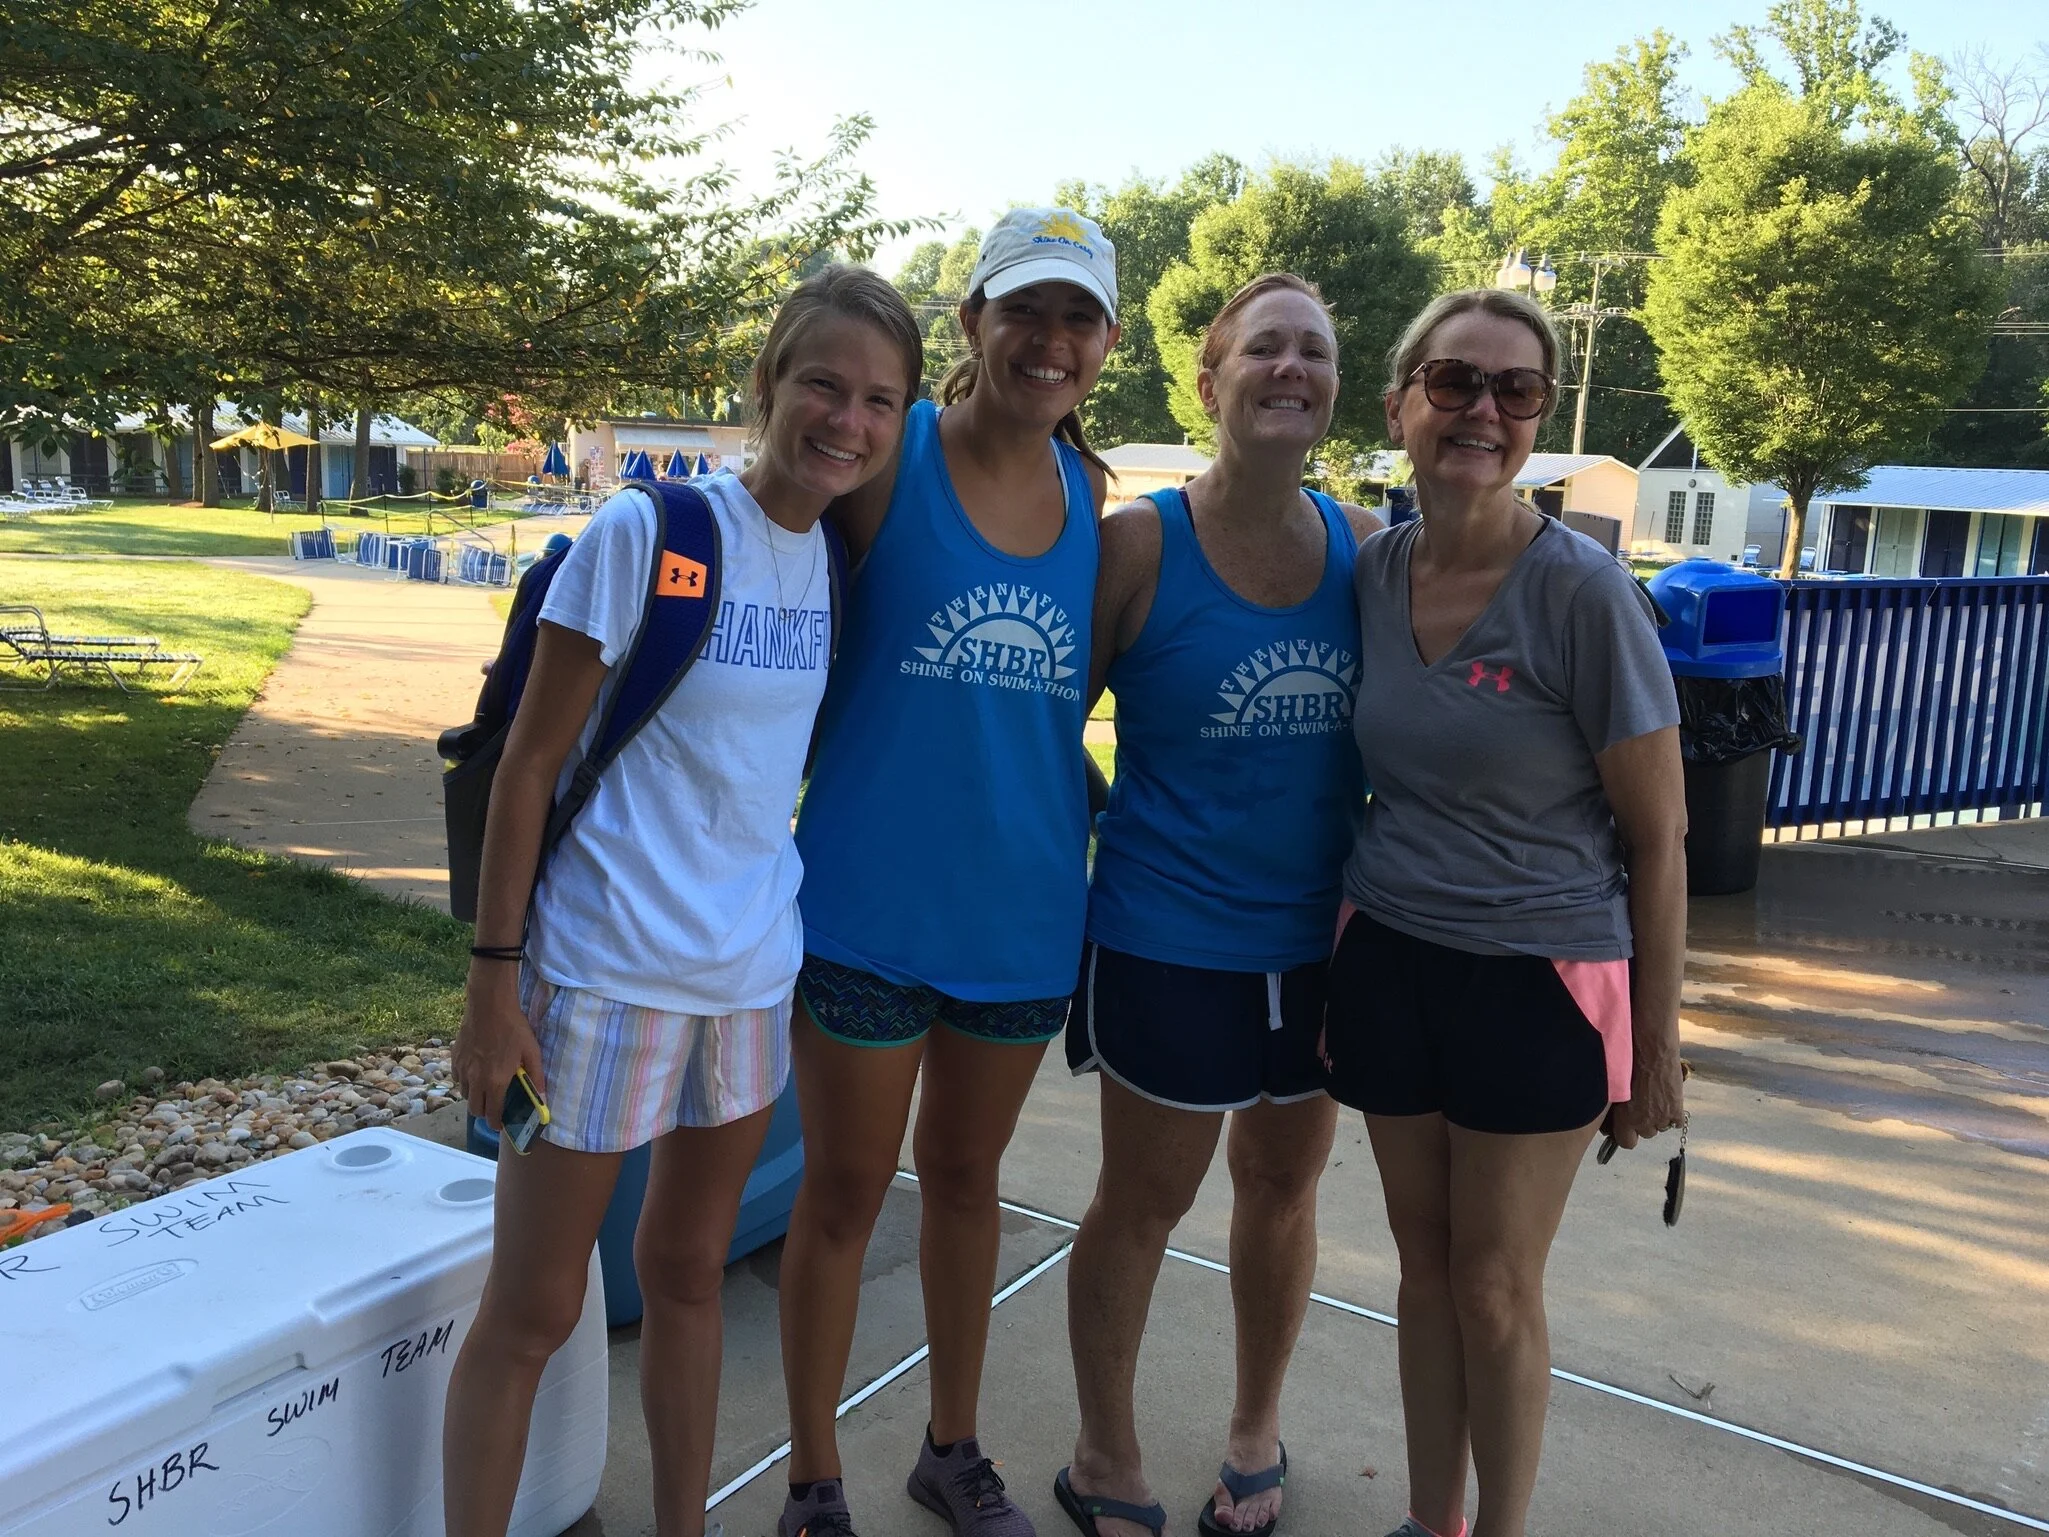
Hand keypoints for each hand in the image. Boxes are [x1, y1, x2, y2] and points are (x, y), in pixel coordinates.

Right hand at [452, 966, 544, 1129]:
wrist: (489, 1005)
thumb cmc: (513, 1028)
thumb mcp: (532, 1051)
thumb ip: (536, 1076)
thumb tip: (542, 1096)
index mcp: (495, 1082)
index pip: (492, 1114)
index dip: (496, 1123)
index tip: (501, 1124)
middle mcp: (475, 1080)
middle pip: (475, 1109)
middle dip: (485, 1112)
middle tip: (495, 1107)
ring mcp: (463, 1069)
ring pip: (465, 1095)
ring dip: (475, 1097)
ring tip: (486, 1088)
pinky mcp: (455, 1058)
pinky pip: (458, 1079)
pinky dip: (466, 1081)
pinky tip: (476, 1072)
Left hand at [1609, 1051, 1684, 1149]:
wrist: (1653, 1052)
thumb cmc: (1629, 1066)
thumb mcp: (1615, 1090)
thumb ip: (1614, 1109)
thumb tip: (1610, 1119)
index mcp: (1625, 1119)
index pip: (1626, 1143)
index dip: (1626, 1135)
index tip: (1625, 1126)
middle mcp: (1644, 1123)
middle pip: (1645, 1133)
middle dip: (1643, 1123)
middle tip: (1642, 1105)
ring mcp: (1663, 1118)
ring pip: (1661, 1127)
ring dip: (1658, 1118)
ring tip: (1654, 1098)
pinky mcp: (1678, 1110)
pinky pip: (1676, 1122)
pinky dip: (1674, 1114)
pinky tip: (1667, 1100)